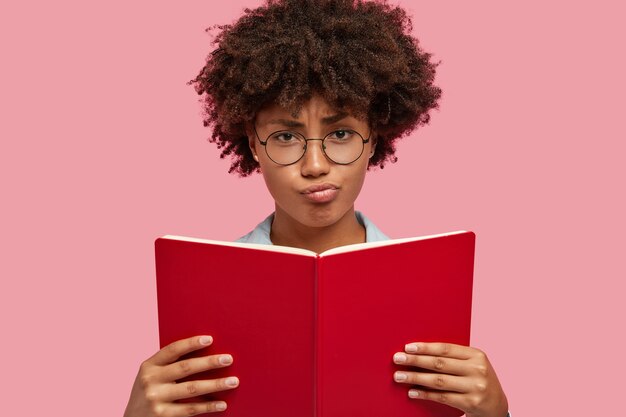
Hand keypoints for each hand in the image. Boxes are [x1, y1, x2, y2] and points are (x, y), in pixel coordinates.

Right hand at [124, 335, 238, 416]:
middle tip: (228, 359)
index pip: (172, 350)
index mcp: (149, 366)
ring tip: (233, 381)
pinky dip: (208, 406)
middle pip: (186, 367)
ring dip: (216, 384)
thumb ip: (168, 366)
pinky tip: (222, 403)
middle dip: (210, 362)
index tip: (210, 339)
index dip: (191, 343)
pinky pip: (190, 409)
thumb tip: (203, 353)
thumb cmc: (149, 393)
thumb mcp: (150, 376)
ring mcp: (156, 399)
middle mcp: (150, 380)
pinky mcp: (162, 416)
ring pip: (192, 388)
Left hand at [392, 342, 507, 416]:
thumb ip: (453, 358)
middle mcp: (478, 369)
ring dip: (415, 378)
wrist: (497, 405)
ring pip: (438, 381)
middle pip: (439, 363)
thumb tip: (419, 352)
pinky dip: (425, 394)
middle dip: (415, 360)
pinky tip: (412, 392)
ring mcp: (475, 387)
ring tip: (399, 376)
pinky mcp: (471, 403)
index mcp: (476, 354)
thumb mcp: (471, 364)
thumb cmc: (477, 380)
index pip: (446, 348)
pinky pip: (442, 397)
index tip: (407, 347)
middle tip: (397, 359)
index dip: (425, 347)